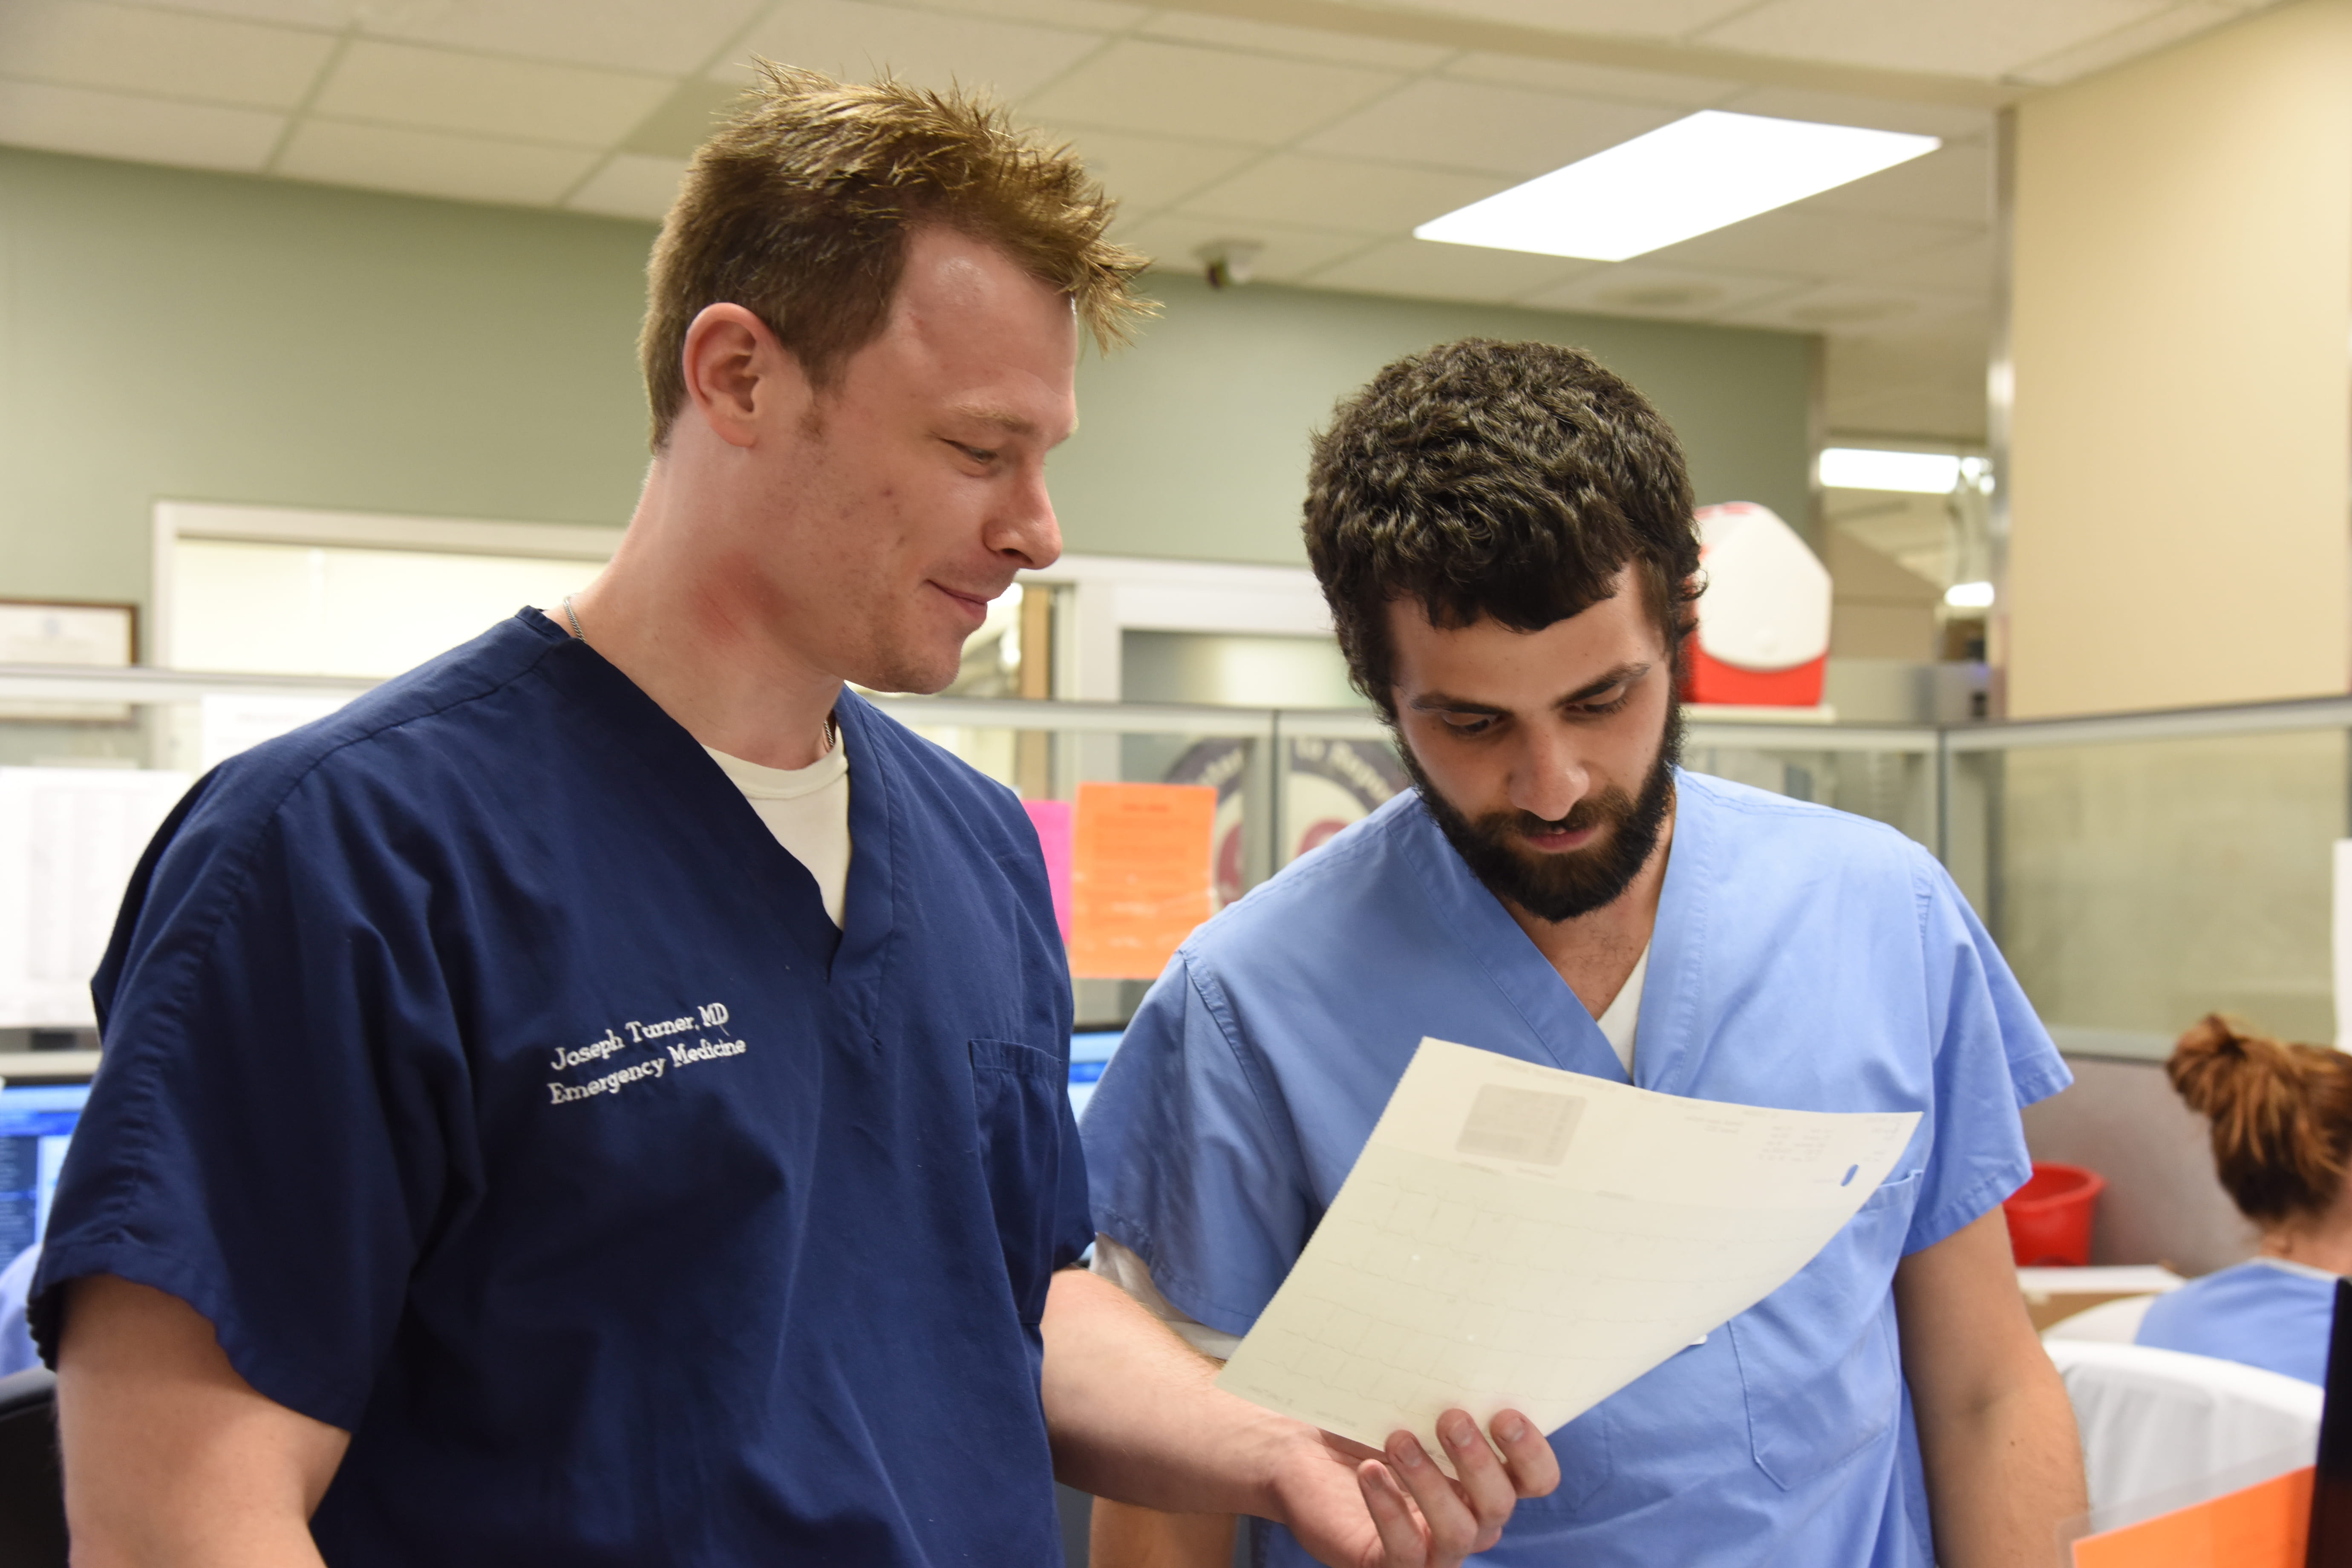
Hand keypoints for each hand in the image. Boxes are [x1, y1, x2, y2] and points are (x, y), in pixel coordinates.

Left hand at [1270, 1409, 1558, 1567]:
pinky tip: (1369, 1472)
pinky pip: (1405, 1551)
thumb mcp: (1406, 1403)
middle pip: (1500, 1504)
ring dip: (1431, 1482)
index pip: (1536, 1478)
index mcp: (1487, 1478)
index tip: (1504, 1414)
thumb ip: (1440, 1389)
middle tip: (1450, 1417)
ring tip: (1398, 1439)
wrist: (1302, 1453)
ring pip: (1459, 1531)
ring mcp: (1433, 1546)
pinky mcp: (1391, 1563)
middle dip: (1480, 1461)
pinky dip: (1389, 1509)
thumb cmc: (1365, 1423)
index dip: (1531, 1452)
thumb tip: (1461, 1348)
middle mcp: (1471, 1518)